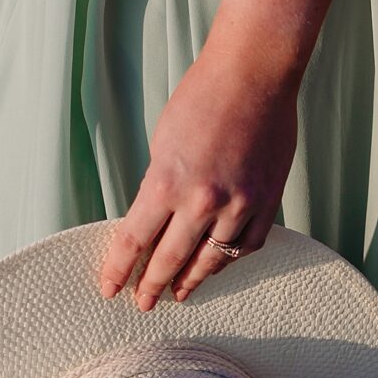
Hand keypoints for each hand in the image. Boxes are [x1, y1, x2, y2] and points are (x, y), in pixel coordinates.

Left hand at [98, 49, 297, 309]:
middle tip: (143, 303)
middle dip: (152, 285)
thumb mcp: (163, 143)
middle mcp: (203, 202)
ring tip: (180, 292)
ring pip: (213, 259)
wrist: (254, 74)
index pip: (134, 241)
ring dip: (193, 279)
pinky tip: (218, 263)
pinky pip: (248, 244)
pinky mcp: (268, 200)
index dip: (119, 270)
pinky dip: (231, 258)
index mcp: (166, 183)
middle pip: (170, 260)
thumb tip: (158, 220)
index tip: (110, 289)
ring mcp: (240, 204)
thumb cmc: (202, 98)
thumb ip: (160, 186)